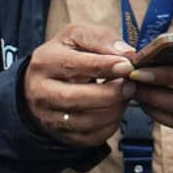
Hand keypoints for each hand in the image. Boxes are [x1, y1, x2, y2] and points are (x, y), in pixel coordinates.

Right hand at [24, 25, 134, 145]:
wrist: (44, 82)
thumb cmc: (67, 55)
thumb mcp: (78, 36)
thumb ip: (101, 39)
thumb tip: (126, 54)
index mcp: (44, 62)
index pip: (73, 66)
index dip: (104, 66)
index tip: (127, 66)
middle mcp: (41, 92)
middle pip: (76, 98)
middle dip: (110, 93)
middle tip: (131, 85)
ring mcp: (49, 117)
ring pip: (86, 121)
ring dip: (114, 109)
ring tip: (125, 96)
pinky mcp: (62, 135)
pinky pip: (92, 137)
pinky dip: (110, 124)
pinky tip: (115, 110)